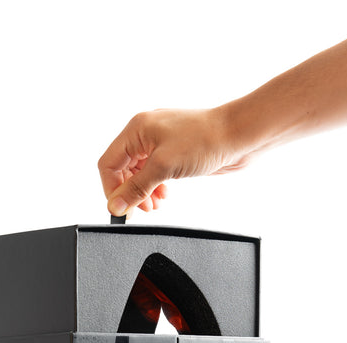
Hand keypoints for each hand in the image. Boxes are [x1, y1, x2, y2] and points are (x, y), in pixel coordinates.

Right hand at [98, 107, 251, 216]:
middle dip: (130, 192)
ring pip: (138, 173)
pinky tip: (164, 195)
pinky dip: (155, 187)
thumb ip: (136, 188)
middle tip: (141, 209)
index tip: (121, 208)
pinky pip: (154, 173)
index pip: (108, 163)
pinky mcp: (173, 153)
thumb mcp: (163, 167)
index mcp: (136, 129)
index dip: (111, 189)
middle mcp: (145, 134)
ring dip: (143, 192)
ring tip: (154, 205)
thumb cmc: (205, 140)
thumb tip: (115, 205)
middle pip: (122, 170)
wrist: (238, 136)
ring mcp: (160, 143)